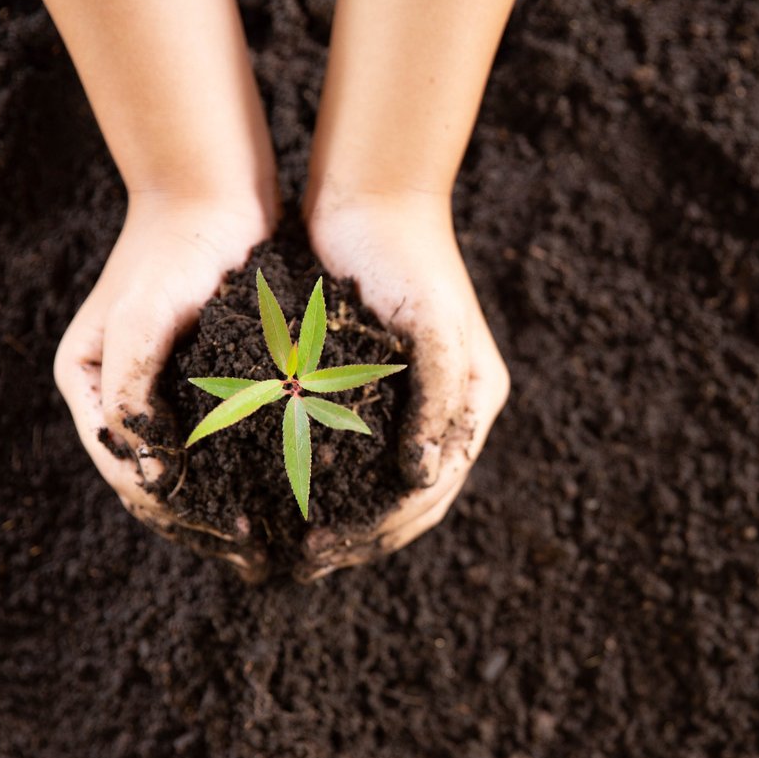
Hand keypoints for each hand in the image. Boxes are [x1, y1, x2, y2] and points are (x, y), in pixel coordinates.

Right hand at [53, 196, 273, 571]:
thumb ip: (133, 390)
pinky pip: (225, 437)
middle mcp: (122, 394)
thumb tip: (147, 474)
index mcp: (88, 385)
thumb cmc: (171, 249)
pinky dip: (250, 468)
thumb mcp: (142, 318)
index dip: (177, 514)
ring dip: (228, 505)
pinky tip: (290, 490)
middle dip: (204, 524)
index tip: (233, 534)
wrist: (211, 191)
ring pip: (194, 468)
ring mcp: (165, 387)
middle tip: (258, 555)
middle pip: (158, 483)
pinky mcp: (209, 376)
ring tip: (276, 539)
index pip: (127, 474)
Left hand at [301, 192, 509, 576]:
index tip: (327, 548)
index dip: (383, 528)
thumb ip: (438, 401)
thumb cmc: (408, 257)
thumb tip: (422, 478)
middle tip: (305, 562)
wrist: (372, 195)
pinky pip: (350, 450)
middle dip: (361, 537)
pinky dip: (324, 478)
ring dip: (343, 518)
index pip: (434, 490)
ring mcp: (409, 399)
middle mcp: (446, 409)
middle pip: (410, 501)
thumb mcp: (432, 326)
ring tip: (294, 546)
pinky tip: (283, 492)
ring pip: (378, 483)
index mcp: (475, 402)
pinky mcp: (367, 385)